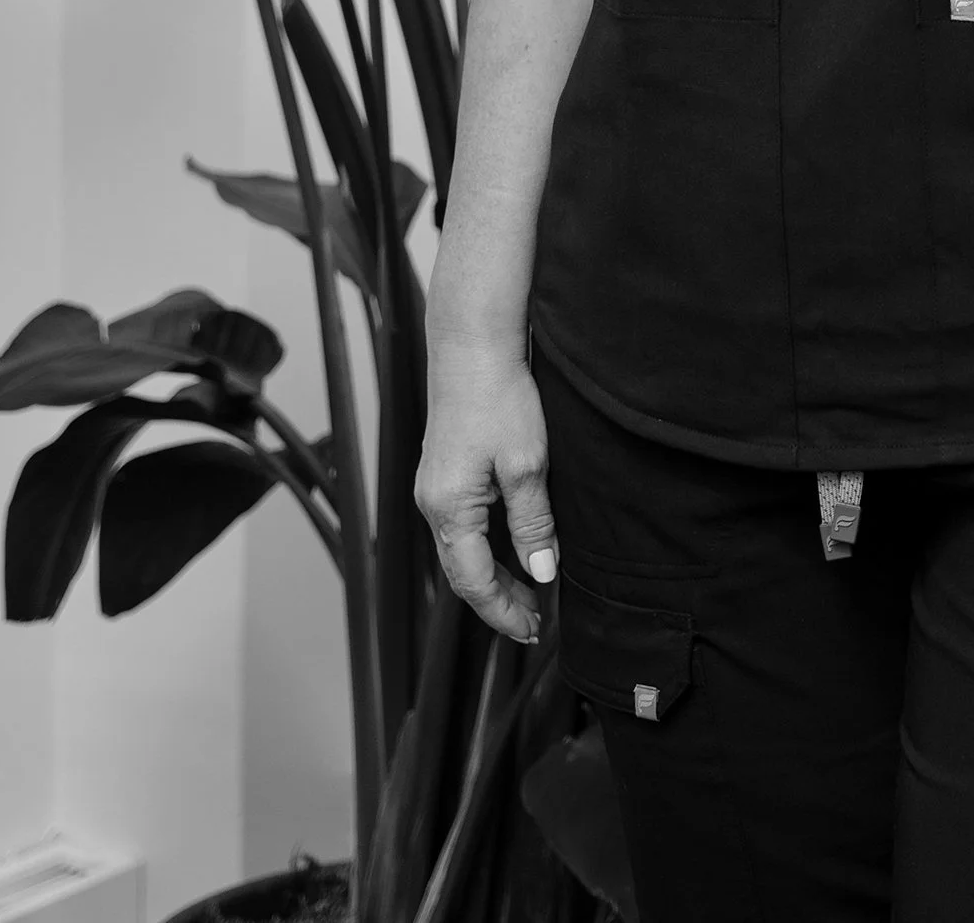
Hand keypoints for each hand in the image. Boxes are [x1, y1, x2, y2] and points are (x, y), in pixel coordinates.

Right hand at [415, 342, 559, 642]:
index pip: (474, 583)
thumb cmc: (499, 396)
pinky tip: (509, 547)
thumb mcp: (527, 465)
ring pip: (460, 551)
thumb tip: (541, 572)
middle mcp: (431, 504)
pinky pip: (460, 527)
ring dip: (492, 575)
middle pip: (462, 573)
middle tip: (534, 621)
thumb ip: (533, 523)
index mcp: (449, 509)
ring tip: (528, 592)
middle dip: (497, 601)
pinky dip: (484, 548)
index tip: (532, 629)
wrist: (471, 344)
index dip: (503, 611)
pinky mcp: (442, 472)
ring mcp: (433, 488)